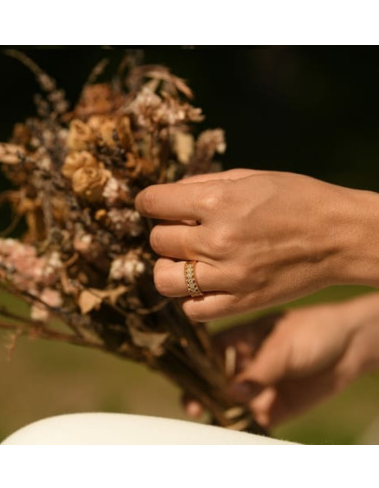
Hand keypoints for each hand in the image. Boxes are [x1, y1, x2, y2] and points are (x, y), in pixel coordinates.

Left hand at [135, 168, 378, 320]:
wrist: (339, 236)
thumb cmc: (296, 199)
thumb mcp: (249, 177)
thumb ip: (202, 185)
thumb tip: (166, 196)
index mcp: (218, 203)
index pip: (153, 203)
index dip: (148, 201)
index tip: (154, 204)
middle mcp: (218, 241)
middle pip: (157, 241)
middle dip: (165, 231)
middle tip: (183, 230)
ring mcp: (228, 276)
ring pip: (164, 279)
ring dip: (169, 267)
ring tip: (187, 260)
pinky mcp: (241, 303)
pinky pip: (192, 310)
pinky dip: (192, 297)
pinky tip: (205, 283)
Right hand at [184, 293, 378, 427]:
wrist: (349, 348)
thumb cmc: (311, 332)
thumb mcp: (282, 345)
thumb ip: (259, 370)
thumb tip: (232, 393)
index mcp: (239, 339)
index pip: (207, 350)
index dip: (192, 363)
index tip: (180, 376)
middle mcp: (243, 364)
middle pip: (211, 380)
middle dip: (199, 392)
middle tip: (192, 405)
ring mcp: (255, 387)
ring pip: (226, 403)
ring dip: (214, 411)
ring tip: (206, 418)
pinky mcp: (270, 409)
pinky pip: (248, 421)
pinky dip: (238, 427)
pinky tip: (230, 430)